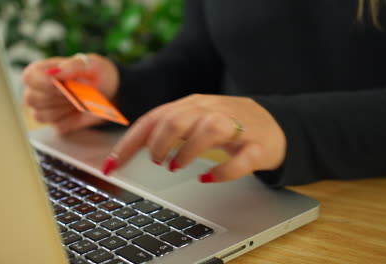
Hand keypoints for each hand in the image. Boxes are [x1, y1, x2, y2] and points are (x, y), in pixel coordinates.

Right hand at [22, 54, 118, 133]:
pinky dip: (73, 120)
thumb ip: (73, 66)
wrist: (109, 92)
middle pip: (33, 99)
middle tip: (75, 91)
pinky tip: (80, 111)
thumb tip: (56, 72)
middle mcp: (38, 91)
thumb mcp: (92, 64)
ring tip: (78, 99)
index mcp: (42, 71)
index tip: (59, 84)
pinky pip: (59, 126)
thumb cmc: (96, 74)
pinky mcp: (57, 123)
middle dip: (57, 97)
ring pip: (43, 115)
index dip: (42, 82)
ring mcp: (45, 109)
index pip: (29, 77)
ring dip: (65, 108)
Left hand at [103, 94, 286, 182]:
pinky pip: (241, 158)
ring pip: (209, 129)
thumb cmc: (226, 125)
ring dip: (187, 150)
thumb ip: (163, 131)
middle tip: (157, 161)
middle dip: (158, 143)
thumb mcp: (192, 121)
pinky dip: (222, 171)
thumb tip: (126, 150)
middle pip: (177, 119)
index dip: (128, 143)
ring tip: (177, 166)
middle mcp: (211, 111)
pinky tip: (208, 177)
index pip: (153, 119)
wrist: (274, 125)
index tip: (111, 166)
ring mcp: (237, 127)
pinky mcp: (257, 147)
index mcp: (192, 105)